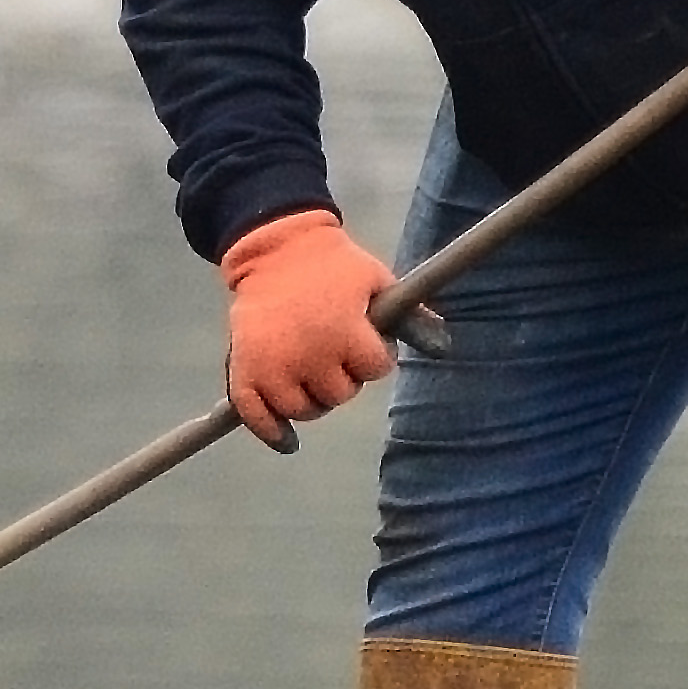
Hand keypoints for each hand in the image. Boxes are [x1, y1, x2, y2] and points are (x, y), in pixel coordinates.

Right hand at [217, 208, 398, 448]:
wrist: (275, 247)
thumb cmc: (332, 264)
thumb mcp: (376, 280)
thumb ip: (409, 315)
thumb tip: (443, 347)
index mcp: (344, 332)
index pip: (375, 369)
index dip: (375, 355)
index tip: (365, 339)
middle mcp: (309, 355)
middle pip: (339, 394)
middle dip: (343, 376)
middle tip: (334, 353)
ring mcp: (272, 366)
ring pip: (303, 410)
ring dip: (312, 399)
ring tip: (311, 375)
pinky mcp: (244, 369)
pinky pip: (256, 414)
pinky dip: (271, 431)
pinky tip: (288, 441)